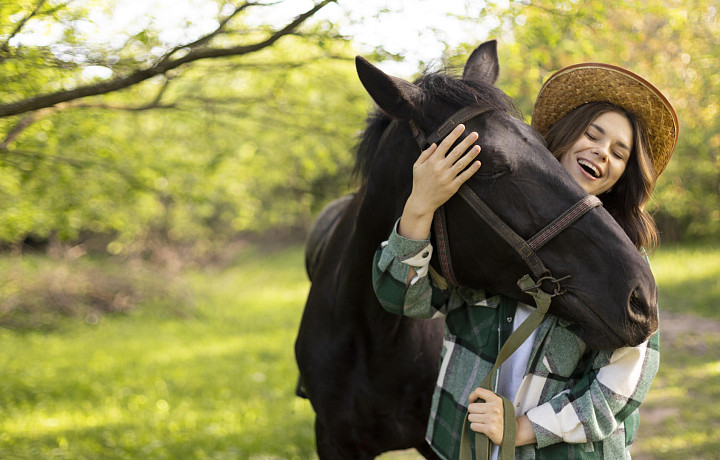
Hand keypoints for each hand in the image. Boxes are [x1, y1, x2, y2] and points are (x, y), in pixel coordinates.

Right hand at [398, 124, 480, 239]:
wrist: (422, 202)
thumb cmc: (419, 183)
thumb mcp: (417, 166)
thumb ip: (425, 154)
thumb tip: (435, 144)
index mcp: (432, 161)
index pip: (445, 144)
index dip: (454, 134)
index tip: (462, 126)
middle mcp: (440, 168)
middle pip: (456, 152)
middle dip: (466, 142)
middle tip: (475, 134)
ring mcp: (447, 177)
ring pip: (462, 163)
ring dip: (471, 154)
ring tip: (478, 146)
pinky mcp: (453, 187)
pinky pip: (464, 176)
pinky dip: (471, 170)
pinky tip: (478, 163)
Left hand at [467, 387, 504, 445]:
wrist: (513, 431)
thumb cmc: (501, 417)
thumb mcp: (498, 404)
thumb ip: (487, 399)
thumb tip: (472, 399)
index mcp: (496, 400)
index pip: (478, 391)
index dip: (472, 396)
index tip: (473, 401)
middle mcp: (494, 408)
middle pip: (471, 407)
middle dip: (473, 412)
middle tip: (480, 415)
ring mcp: (492, 419)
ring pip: (470, 417)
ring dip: (474, 420)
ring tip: (483, 421)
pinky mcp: (490, 429)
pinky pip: (473, 426)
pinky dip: (476, 427)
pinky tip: (483, 427)